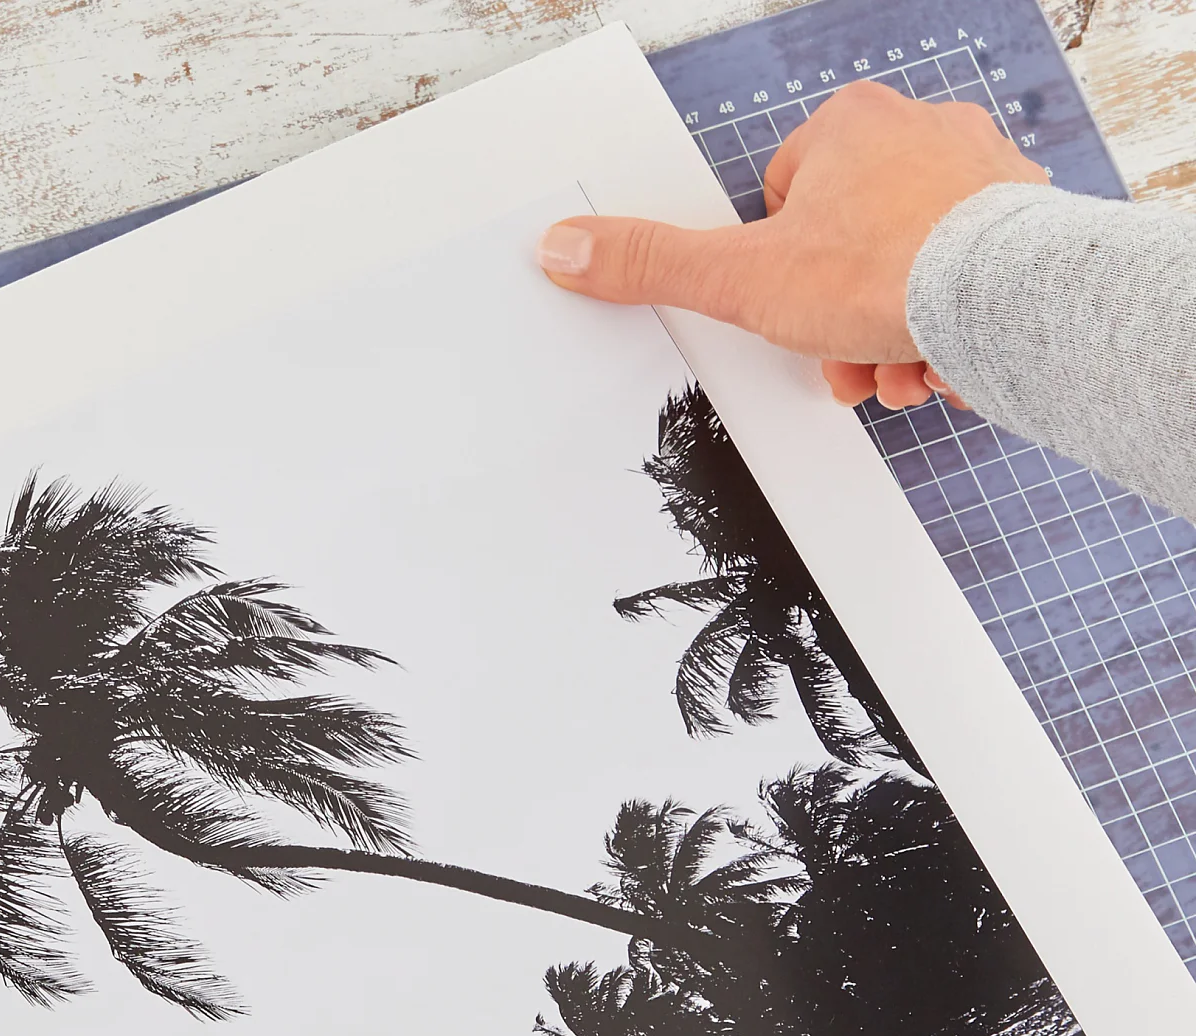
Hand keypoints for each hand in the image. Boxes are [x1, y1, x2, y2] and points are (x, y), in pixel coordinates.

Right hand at [536, 80, 1047, 408]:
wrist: (1007, 299)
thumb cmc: (890, 272)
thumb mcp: (742, 278)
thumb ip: (654, 264)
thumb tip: (565, 246)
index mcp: (849, 127)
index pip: (781, 196)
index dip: (774, 264)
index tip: (787, 296)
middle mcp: (919, 132)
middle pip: (841, 242)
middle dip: (834, 315)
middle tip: (838, 347)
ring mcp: (976, 174)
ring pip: (898, 268)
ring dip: (882, 333)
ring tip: (891, 360)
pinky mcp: (1018, 222)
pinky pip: (956, 279)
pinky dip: (937, 327)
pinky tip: (936, 354)